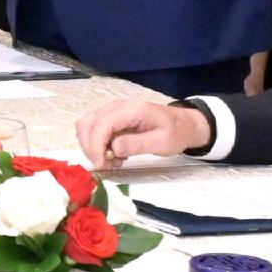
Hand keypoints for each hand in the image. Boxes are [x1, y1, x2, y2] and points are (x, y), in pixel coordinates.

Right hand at [77, 96, 215, 168]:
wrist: (185, 124)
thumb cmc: (176, 133)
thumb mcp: (162, 142)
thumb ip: (137, 144)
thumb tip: (113, 149)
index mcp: (131, 110)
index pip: (101, 125)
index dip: (95, 146)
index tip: (101, 165)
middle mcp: (118, 106)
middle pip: (87, 123)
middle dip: (90, 147)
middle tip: (105, 165)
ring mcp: (113, 110)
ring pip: (86, 126)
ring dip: (92, 146)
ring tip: (111, 160)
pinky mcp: (112, 118)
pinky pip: (94, 129)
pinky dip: (97, 144)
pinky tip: (114, 154)